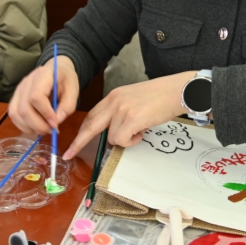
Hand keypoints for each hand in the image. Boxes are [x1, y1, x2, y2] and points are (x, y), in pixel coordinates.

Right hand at [6, 54, 80, 136]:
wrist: (56, 70)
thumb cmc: (66, 80)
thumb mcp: (73, 90)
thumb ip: (67, 106)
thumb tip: (55, 123)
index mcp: (42, 76)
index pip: (36, 96)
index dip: (45, 113)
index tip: (55, 124)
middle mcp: (26, 82)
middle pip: (24, 108)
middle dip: (38, 124)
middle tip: (51, 130)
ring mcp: (18, 89)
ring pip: (16, 113)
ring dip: (29, 127)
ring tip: (43, 130)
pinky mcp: (15, 97)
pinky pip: (13, 114)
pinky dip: (22, 125)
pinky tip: (34, 128)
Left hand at [63, 71, 194, 159]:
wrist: (176, 91)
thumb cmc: (159, 98)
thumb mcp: (132, 100)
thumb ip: (119, 113)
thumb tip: (114, 133)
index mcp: (112, 97)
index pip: (91, 115)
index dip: (82, 130)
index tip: (72, 142)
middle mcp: (113, 102)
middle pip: (90, 125)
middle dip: (78, 142)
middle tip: (69, 153)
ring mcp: (121, 110)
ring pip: (111, 137)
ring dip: (124, 140)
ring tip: (140, 131)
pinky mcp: (132, 118)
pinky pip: (122, 139)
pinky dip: (131, 141)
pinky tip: (142, 132)